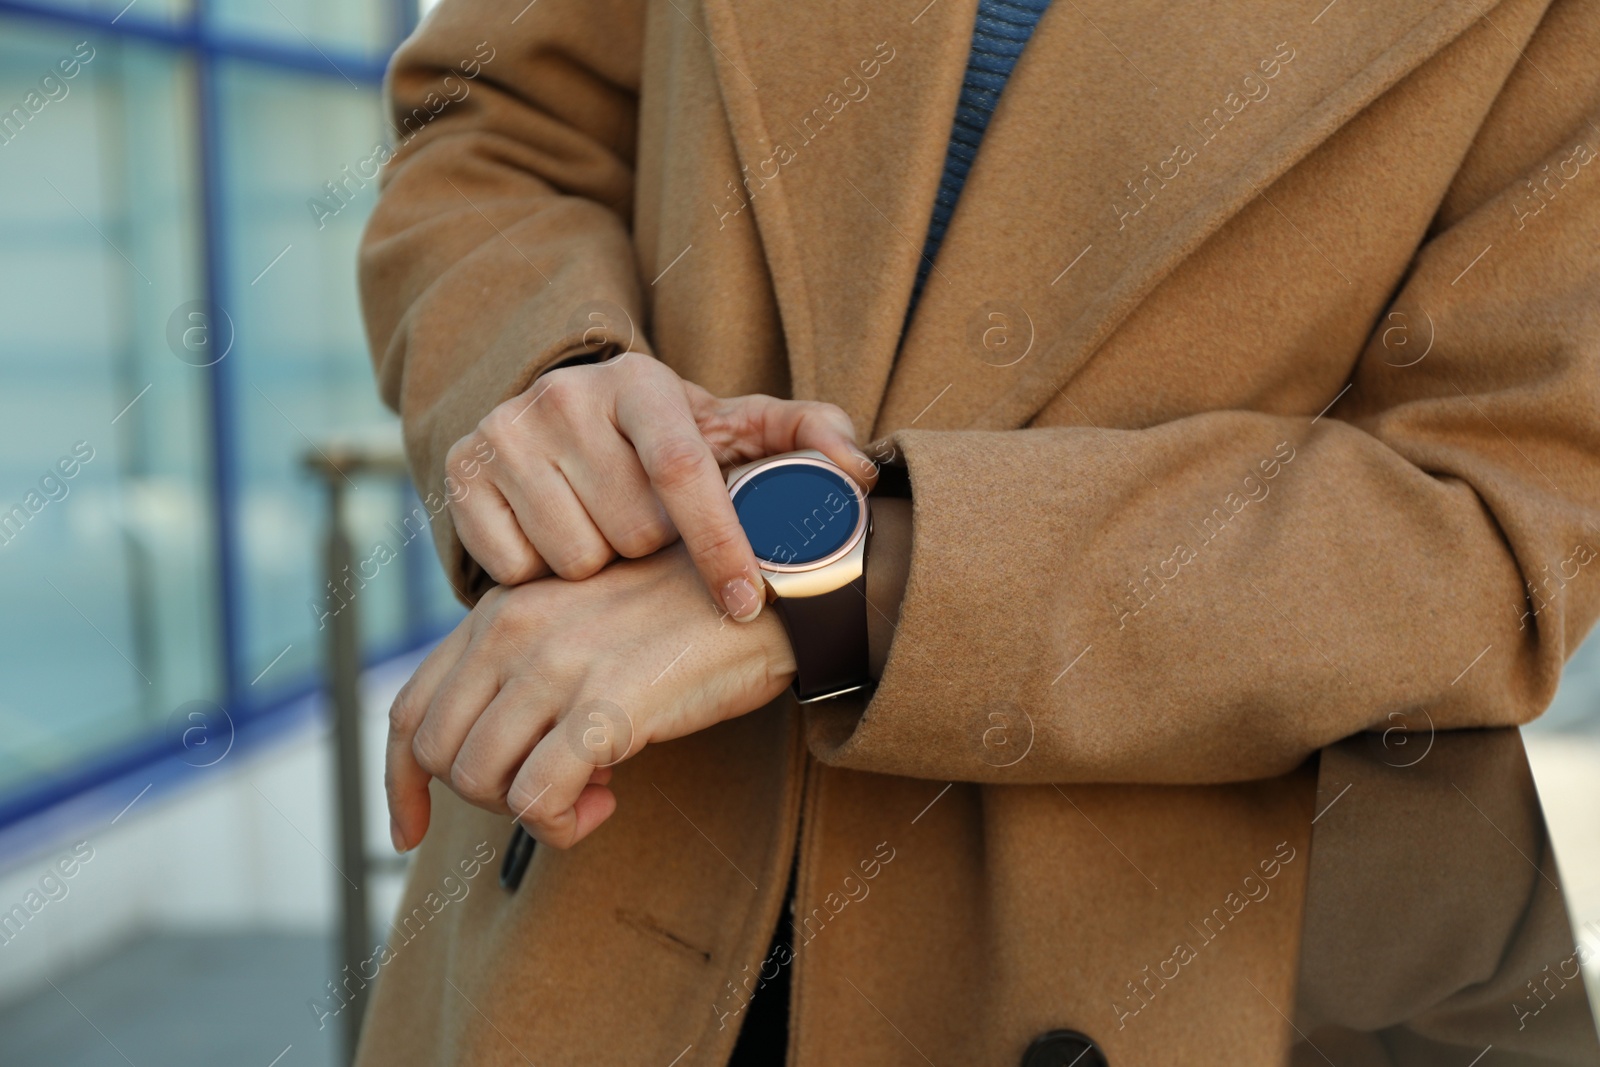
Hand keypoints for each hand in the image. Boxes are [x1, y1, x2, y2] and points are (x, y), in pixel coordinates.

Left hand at [385, 543, 796, 850]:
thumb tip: (503, 755)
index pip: (409, 707)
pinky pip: (539, 800)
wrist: (772, 588)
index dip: (400, 781)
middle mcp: (514, 629)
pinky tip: (607, 804)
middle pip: (439, 753)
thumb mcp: (585, 623)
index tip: (409, 829)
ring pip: (481, 781)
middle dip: (485, 798)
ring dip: (529, 812)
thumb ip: (530, 667)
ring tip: (590, 796)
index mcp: (502, 609)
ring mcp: (557, 664)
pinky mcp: (606, 705)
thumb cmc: (688, 614)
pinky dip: (562, 824)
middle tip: (552, 792)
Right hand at [446, 353, 873, 619]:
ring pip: (574, 560)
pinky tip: (555, 539)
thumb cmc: (666, 440)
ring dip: (600, 566)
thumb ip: (807, 437)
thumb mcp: (733, 429)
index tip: (743, 603)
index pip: (684, 471)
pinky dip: (540, 574)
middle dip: (652, 550)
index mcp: (641, 383)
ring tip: (604, 533)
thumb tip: (862, 470)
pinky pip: (513, 570)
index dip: (719, 544)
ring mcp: (503, 432)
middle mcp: (565, 396)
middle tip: (649, 531)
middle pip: (631, 532)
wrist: (558, 419)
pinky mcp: (458, 475)